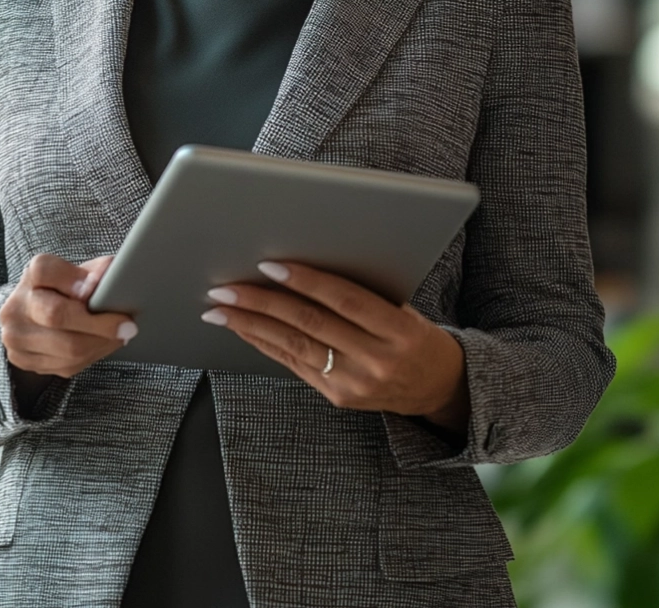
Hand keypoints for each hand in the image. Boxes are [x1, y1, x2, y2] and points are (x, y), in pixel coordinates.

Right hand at [0, 253, 137, 379]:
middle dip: (99, 324)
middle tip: (128, 326)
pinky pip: (65, 366)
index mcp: (31, 276)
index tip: (95, 288)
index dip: (71, 279)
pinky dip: (91, 357)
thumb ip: (95, 271)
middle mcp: (16, 306)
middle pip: (56, 316)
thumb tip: (105, 280)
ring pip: (66, 349)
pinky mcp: (23, 361)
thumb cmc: (65, 288)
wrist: (33, 313)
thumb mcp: (80, 271)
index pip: (45, 271)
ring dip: (101, 344)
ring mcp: (16, 337)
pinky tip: (103, 346)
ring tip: (120, 337)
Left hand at [201, 261, 469, 432]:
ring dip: (251, 326)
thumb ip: (363, 290)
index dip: (306, 280)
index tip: (269, 264)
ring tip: (219, 308)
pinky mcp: (339, 398)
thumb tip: (304, 260)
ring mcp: (356, 384)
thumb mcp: (404, 307)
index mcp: (399, 331)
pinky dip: (265, 343)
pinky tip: (243, 328)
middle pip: (310, 325)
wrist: (439, 387)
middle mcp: (376, 361)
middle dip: (261, 303)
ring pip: (294, 348)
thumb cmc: (416, 332)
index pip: (345, 301)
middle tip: (225, 287)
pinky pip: (294, 365)